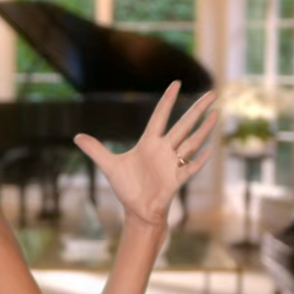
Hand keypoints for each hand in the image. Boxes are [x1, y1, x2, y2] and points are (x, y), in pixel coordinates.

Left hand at [73, 81, 217, 227]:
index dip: (168, 100)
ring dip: (204, 129)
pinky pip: (190, 168)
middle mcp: (164, 150)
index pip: (160, 116)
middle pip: (184, 125)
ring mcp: (172, 164)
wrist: (138, 211)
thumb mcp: (109, 166)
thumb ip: (95, 149)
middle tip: (212, 93)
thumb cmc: (128, 188)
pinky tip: (210, 150)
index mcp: (149, 143)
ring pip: (192, 142)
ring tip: (216, 114)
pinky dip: (200, 160)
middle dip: (197, 109)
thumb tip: (76, 136)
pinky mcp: (176, 181)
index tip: (177, 83)